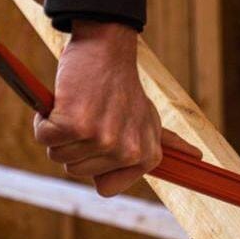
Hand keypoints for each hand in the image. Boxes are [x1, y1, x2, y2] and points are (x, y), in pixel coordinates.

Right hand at [34, 21, 201, 196]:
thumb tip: (196, 155)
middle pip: (76, 171)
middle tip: (90, 114)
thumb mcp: (151, 117)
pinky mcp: (74, 124)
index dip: (94, 164)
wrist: (107, 50)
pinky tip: (63, 102)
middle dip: (75, 144)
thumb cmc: (123, 86)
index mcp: (146, 156)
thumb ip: (168, 142)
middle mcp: (127, 152)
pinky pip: (44, 138)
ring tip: (80, 106)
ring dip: (59, 131)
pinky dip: (44, 120)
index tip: (100, 139)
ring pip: (58, 155)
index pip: (105, 188)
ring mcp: (101, 139)